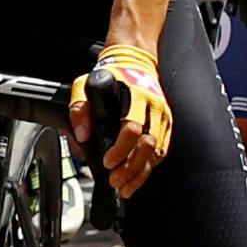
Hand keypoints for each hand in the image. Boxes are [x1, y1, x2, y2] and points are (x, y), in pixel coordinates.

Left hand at [79, 44, 172, 194]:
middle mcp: (154, 106)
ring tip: (126, 187)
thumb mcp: (86, 84)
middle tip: (116, 181)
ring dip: (142, 172)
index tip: (107, 161)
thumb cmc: (112, 74)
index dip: (120, 149)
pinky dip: (151, 165)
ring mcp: (162, 115)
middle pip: (148, 144)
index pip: (132, 127)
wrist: (135, 60)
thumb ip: (80, 109)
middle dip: (131, 168)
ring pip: (158, 151)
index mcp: (136, 95)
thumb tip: (83, 135)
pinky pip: (163, 149)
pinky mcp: (166, 123)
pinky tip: (139, 175)